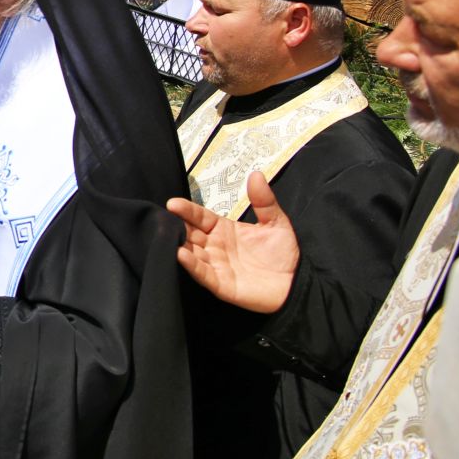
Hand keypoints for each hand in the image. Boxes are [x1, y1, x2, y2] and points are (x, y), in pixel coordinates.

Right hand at [167, 171, 299, 313]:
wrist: (295, 284)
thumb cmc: (283, 253)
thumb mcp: (275, 222)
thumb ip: (264, 200)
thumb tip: (256, 174)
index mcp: (223, 229)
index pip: (199, 216)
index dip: (186, 210)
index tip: (172, 203)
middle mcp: (214, 246)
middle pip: (190, 233)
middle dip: (176, 226)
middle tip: (163, 218)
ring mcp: (215, 265)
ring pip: (191, 252)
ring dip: (178, 244)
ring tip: (168, 236)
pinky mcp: (220, 284)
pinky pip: (202, 273)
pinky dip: (191, 265)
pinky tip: (180, 254)